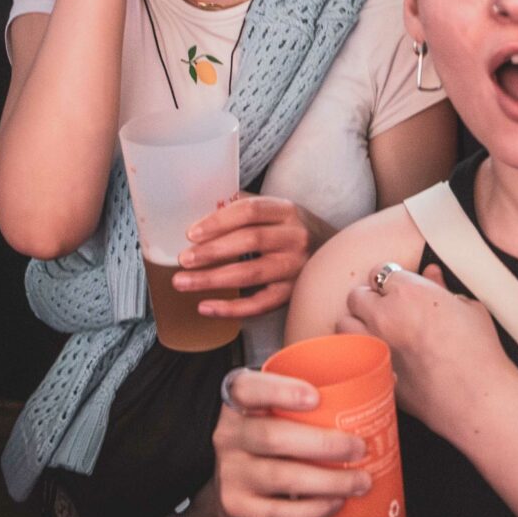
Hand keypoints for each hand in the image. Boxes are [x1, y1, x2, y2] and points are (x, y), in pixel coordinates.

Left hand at [176, 194, 328, 319]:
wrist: (334, 255)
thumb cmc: (291, 231)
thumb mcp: (276, 211)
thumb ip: (243, 208)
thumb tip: (200, 209)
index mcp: (286, 210)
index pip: (249, 211)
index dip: (218, 221)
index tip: (192, 233)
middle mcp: (295, 237)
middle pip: (249, 241)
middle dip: (211, 251)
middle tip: (183, 259)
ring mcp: (296, 268)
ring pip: (251, 274)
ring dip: (212, 279)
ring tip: (183, 282)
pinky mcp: (292, 294)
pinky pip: (259, 304)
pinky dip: (230, 308)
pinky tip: (205, 307)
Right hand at [215, 372, 370, 516]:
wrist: (248, 490)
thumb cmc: (279, 435)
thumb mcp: (286, 409)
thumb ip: (325, 388)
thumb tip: (387, 378)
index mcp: (240, 400)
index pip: (247, 388)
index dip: (279, 390)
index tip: (315, 397)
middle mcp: (228, 434)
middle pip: (270, 436)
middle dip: (322, 443)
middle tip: (359, 447)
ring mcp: (230, 472)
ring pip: (280, 476)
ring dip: (327, 480)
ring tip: (360, 481)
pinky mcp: (237, 506)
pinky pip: (277, 511)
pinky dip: (312, 508)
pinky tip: (336, 502)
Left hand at [338, 264, 506, 436]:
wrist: (477, 397)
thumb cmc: (480, 351)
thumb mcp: (469, 309)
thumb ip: (442, 288)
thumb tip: (431, 274)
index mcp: (408, 292)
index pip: (381, 271)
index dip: (390, 280)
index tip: (398, 288)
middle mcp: (384, 315)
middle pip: (356, 296)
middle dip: (368, 299)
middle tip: (385, 309)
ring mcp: (375, 345)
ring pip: (344, 324)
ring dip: (356, 325)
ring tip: (374, 331)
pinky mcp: (374, 372)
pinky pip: (354, 357)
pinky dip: (361, 354)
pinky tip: (377, 357)